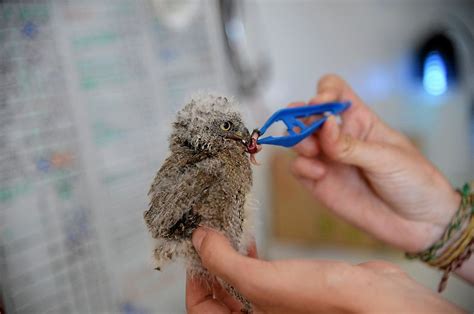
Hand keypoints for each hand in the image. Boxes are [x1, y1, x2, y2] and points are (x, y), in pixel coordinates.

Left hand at [186, 228, 463, 312]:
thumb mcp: (261, 282)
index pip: (201, 309)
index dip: (193, 280)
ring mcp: (276, 307)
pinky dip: (251, 259)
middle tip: (210, 239)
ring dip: (230, 260)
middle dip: (212, 266)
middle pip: (219, 295)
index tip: (194, 252)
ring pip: (238, 283)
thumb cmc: (326, 302)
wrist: (378, 300)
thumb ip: (223, 262)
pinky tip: (252, 243)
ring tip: (228, 238)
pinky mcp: (291, 291)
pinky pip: (259, 276)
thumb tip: (199, 239)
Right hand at [290, 74, 459, 251]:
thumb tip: (322, 125)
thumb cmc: (414, 181)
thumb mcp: (386, 158)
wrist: (421, 223)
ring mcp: (328, 161)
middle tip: (306, 130)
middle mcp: (339, 137)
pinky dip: (301, 167)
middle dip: (300, 118)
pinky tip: (319, 173)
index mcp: (360, 121)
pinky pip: (299, 169)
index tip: (320, 104)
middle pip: (308, 116)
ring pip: (298, 141)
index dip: (324, 92)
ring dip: (297, 141)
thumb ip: (350, 145)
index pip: (335, 93)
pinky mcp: (321, 184)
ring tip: (311, 150)